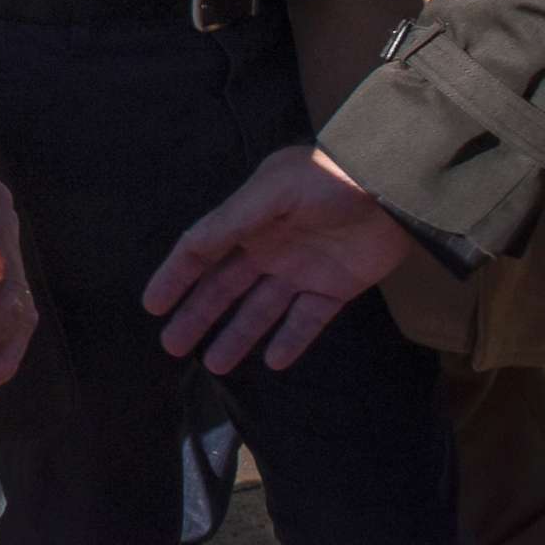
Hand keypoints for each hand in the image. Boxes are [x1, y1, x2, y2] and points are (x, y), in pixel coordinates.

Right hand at [142, 145, 410, 371]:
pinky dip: (291, 341)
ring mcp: (300, 271)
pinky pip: (306, 322)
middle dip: (197, 315)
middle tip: (172, 347)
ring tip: (215, 364)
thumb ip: (232, 221)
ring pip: (260, 310)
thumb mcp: (274, 190)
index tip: (152, 306)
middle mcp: (268, 247)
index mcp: (247, 219)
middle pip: (224, 288)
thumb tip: (190, 247)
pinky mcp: (334, 289)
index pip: (201, 252)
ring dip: (236, 336)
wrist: (392, 188)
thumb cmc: (326, 180)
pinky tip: (273, 363)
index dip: (175, 278)